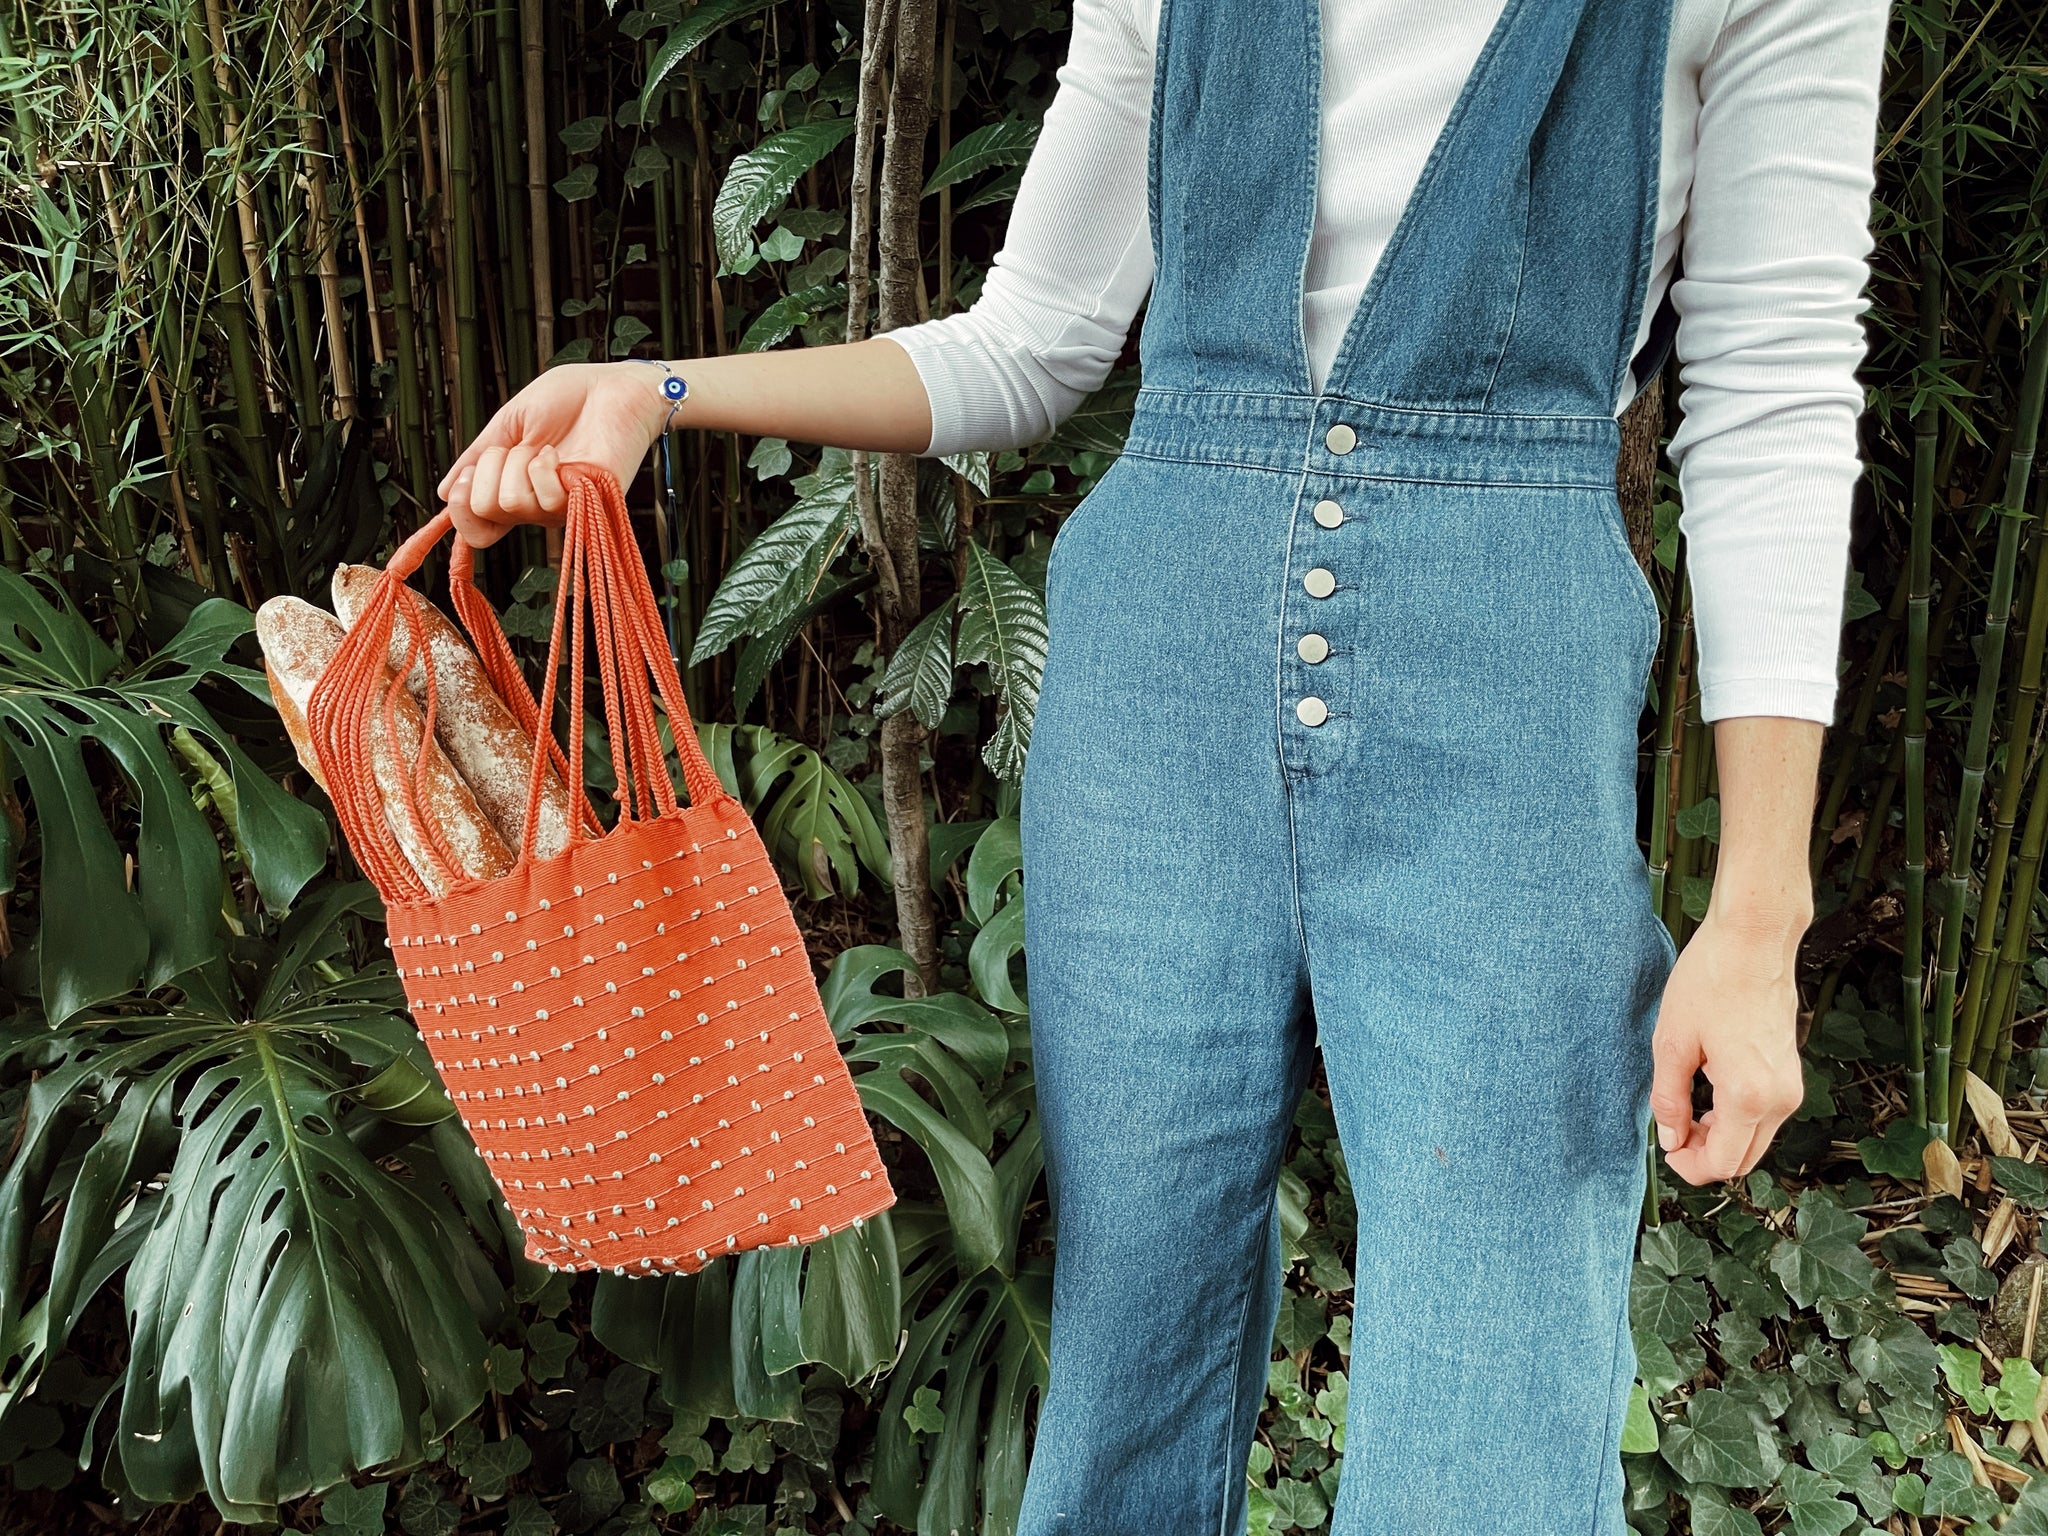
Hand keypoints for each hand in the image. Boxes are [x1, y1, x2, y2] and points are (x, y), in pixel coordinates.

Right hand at [436, 361, 673, 547]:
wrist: (611, 388)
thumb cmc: (567, 400)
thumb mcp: (508, 424)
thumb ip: (477, 458)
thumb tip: (444, 493)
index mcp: (512, 488)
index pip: (475, 527)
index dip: (460, 507)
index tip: (468, 475)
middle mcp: (534, 506)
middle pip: (485, 510)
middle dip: (491, 467)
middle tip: (520, 447)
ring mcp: (559, 508)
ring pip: (511, 503)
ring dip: (520, 462)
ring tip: (546, 447)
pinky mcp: (586, 506)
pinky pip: (545, 500)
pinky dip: (544, 468)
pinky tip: (560, 456)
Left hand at [1648, 906, 1809, 1185]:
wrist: (1753, 942)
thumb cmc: (1711, 981)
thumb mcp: (1672, 1042)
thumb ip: (1668, 1098)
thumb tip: (1669, 1138)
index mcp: (1749, 1095)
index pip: (1724, 1163)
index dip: (1690, 1167)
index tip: (1666, 1151)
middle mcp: (1781, 1099)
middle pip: (1745, 1160)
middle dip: (1706, 1156)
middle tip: (1672, 1132)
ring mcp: (1791, 1086)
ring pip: (1755, 1139)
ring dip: (1721, 1137)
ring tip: (1686, 1109)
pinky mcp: (1791, 1072)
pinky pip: (1764, 1115)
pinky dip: (1736, 1118)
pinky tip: (1708, 1093)